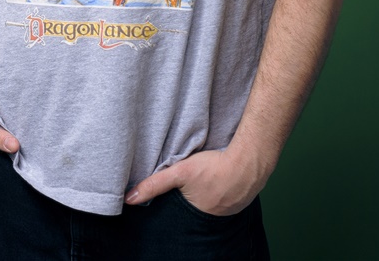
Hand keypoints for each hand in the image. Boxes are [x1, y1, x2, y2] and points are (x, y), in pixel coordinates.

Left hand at [125, 146, 267, 215]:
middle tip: (193, 185)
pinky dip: (223, 190)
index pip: (180, 213)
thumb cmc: (215, 166)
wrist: (250, 160)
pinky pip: (227, 197)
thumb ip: (155, 184)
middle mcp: (214, 217)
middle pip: (195, 208)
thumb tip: (129, 199)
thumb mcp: (180, 172)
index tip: (177, 194)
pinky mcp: (241, 199)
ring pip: (212, 202)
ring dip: (208, 194)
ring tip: (206, 181)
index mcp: (197, 214)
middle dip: (192, 200)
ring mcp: (230, 209)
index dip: (176, 203)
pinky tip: (222, 179)